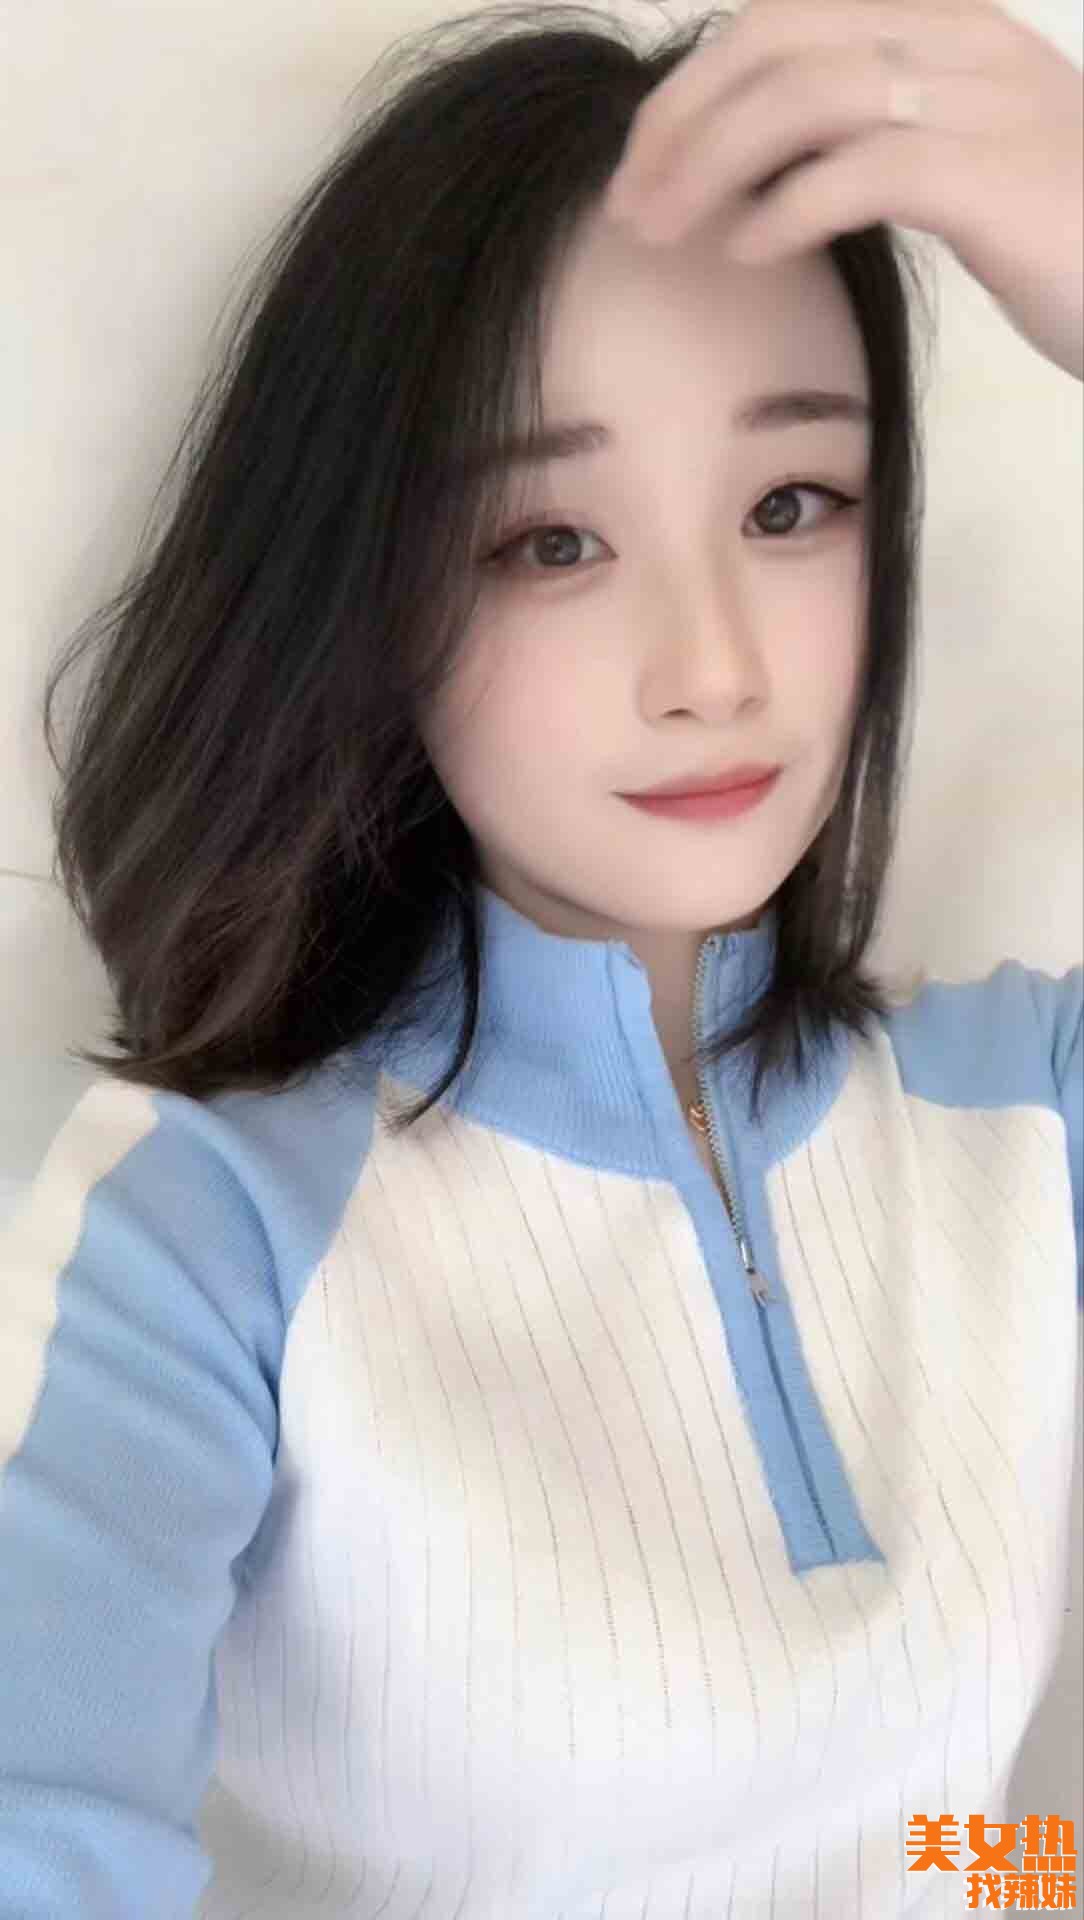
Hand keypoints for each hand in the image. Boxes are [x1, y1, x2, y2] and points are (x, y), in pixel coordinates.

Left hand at [605, 0, 1083, 381]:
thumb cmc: (1068, 238)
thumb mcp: (965, 166)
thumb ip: (878, 142)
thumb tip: (764, 176)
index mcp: (946, 28)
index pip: (786, 17)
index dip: (694, 84)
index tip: (642, 164)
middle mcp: (963, 43)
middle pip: (779, 40)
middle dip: (682, 119)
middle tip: (630, 203)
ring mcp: (986, 103)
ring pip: (807, 96)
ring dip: (711, 165)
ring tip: (667, 232)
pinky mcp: (998, 177)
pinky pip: (864, 171)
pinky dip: (787, 208)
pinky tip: (749, 250)